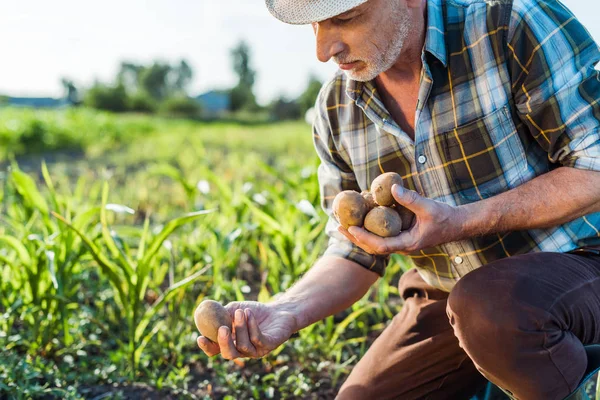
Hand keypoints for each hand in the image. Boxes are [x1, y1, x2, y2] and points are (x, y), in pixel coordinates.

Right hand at [196, 300, 297, 359]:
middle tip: (222, 329)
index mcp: (231, 343)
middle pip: (229, 354)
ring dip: (241, 327)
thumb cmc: (254, 312)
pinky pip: (258, 339)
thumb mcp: (234, 310)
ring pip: (243, 345)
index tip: (201, 337)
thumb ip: (220, 315)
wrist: (278, 310)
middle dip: (224, 343)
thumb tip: (204, 314)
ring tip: (240, 311)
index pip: (216, 351)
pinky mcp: (269, 346)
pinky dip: (251, 325)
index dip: (208, 348)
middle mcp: (243, 351)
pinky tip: (249, 313)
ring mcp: (256, 350)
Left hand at [338, 184, 465, 255]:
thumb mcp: (429, 207)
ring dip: (359, 234)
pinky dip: (369, 229)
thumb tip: (391, 189)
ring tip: (342, 224)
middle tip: (338, 226)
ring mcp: (401, 241)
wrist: (458, 224)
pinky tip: (360, 219)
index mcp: (408, 244)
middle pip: (372, 247)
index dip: (364, 238)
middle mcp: (401, 246)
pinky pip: (381, 235)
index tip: (351, 228)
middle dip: (355, 238)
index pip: (381, 246)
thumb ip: (411, 199)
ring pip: (375, 243)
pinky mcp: (401, 235)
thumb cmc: (445, 217)